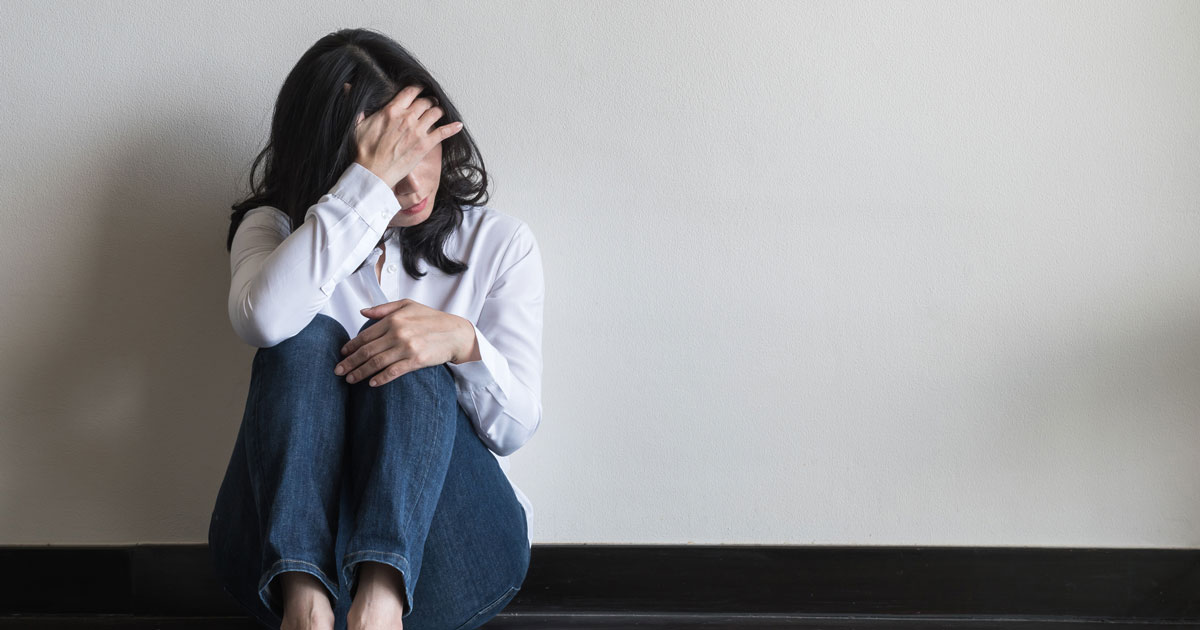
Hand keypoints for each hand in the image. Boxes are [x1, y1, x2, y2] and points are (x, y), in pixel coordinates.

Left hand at [334, 299, 468, 386]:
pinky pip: (393, 372)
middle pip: (367, 351)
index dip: (351, 346)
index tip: (342, 353)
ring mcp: (407, 348)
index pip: (365, 335)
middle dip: (349, 362)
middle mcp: (398, 333)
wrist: (456, 333)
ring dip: (360, 372)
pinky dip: (380, 378)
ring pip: (376, 363)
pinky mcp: (416, 360)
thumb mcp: (408, 305)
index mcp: (394, 319)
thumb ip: (384, 308)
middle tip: (338, 371)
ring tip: (349, 379)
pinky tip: (371, 383)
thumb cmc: (433, 318)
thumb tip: (362, 312)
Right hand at [353, 84, 463, 188]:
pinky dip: (452, 128)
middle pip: (425, 102)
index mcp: (392, 110)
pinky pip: (443, 132)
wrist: (372, 173)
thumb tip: (347, 87)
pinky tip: (458, 125)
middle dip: (429, 101)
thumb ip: (358, 105)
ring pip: (435, 113)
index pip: (410, 91)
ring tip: (439, 111)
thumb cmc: (363, 151)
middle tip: (430, 102)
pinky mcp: (425, 145)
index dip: (417, 88)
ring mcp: (418, 131)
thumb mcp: (356, 124)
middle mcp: (407, 117)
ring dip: (438, 111)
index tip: (420, 89)